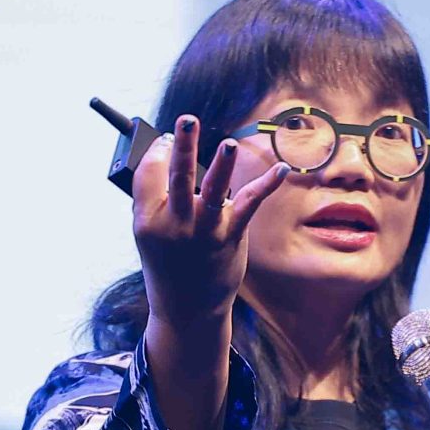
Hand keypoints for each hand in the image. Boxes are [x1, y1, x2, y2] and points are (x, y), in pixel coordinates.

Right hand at [133, 115, 289, 328]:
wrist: (187, 309)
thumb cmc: (168, 262)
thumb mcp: (149, 233)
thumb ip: (156, 198)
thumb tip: (174, 153)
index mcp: (147, 221)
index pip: (148, 174)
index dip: (158, 151)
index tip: (168, 138)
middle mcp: (175, 224)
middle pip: (178, 178)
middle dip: (183, 147)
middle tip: (187, 120)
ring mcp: (205, 231)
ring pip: (213, 191)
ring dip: (223, 167)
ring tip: (229, 145)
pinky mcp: (231, 237)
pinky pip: (249, 205)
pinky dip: (267, 185)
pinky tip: (283, 170)